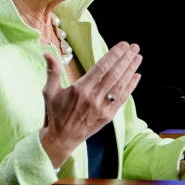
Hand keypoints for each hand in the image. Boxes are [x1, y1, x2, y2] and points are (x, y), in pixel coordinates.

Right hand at [39, 42, 141, 166]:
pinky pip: (122, 99)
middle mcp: (93, 98)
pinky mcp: (108, 116)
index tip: (122, 46)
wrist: (61, 138)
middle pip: (114, 75)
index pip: (101, 68)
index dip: (113, 55)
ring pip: (120, 85)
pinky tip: (136, 76)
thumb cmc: (55, 113)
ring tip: (137, 57)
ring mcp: (102, 108)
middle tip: (134, 47)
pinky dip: (130, 87)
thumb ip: (52, 71)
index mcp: (79, 89)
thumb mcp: (49, 91)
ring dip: (130, 70)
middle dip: (125, 59)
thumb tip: (47, 52)